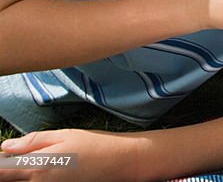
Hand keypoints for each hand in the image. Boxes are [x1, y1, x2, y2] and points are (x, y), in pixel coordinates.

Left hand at [0, 129, 138, 181]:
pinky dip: (38, 180)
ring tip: (42, 164)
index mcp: (37, 166)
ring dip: (25, 176)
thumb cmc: (96, 145)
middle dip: (11, 171)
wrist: (122, 162)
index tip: (4, 157)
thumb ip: (33, 142)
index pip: (0, 171)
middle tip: (25, 159)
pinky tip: (52, 171)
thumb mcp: (64, 135)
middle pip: (10, 181)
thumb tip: (6, 147)